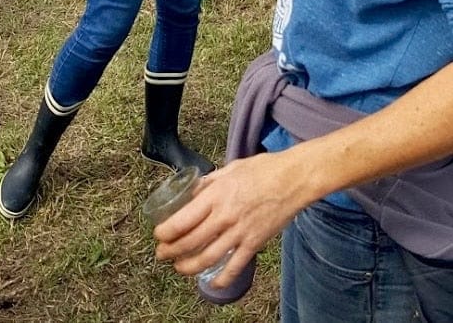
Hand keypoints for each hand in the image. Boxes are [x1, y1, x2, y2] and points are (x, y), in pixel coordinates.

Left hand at [153, 153, 307, 288]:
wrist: (294, 178)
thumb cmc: (264, 169)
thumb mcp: (231, 169)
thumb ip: (211, 182)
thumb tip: (193, 191)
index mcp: (217, 194)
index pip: (183, 219)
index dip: (166, 231)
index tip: (158, 234)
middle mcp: (225, 215)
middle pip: (190, 241)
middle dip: (171, 251)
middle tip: (162, 253)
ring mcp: (240, 231)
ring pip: (207, 257)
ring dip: (188, 266)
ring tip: (179, 267)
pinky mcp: (255, 242)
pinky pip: (235, 266)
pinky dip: (222, 278)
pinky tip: (212, 282)